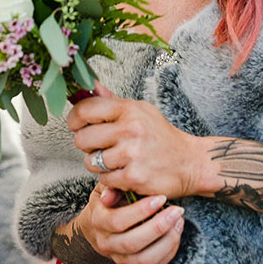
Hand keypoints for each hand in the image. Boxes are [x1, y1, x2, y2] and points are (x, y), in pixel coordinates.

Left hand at [66, 84, 203, 198]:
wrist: (189, 162)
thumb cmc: (160, 135)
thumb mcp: (140, 111)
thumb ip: (112, 100)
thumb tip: (89, 83)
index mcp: (129, 109)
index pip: (85, 109)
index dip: (74, 119)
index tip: (76, 125)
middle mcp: (130, 129)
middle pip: (82, 138)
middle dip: (86, 145)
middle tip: (99, 145)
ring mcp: (131, 154)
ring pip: (91, 161)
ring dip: (98, 164)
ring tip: (114, 159)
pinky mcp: (133, 177)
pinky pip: (104, 179)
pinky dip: (110, 179)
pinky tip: (123, 172)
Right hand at [78, 183, 184, 263]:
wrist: (103, 225)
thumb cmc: (110, 200)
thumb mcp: (107, 188)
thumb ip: (112, 188)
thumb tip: (108, 195)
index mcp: (98, 221)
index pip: (117, 221)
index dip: (140, 211)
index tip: (161, 198)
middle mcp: (105, 243)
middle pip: (131, 243)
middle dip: (158, 227)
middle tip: (177, 211)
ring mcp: (119, 258)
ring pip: (144, 260)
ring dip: (166, 242)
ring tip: (178, 222)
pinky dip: (169, 251)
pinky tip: (176, 232)